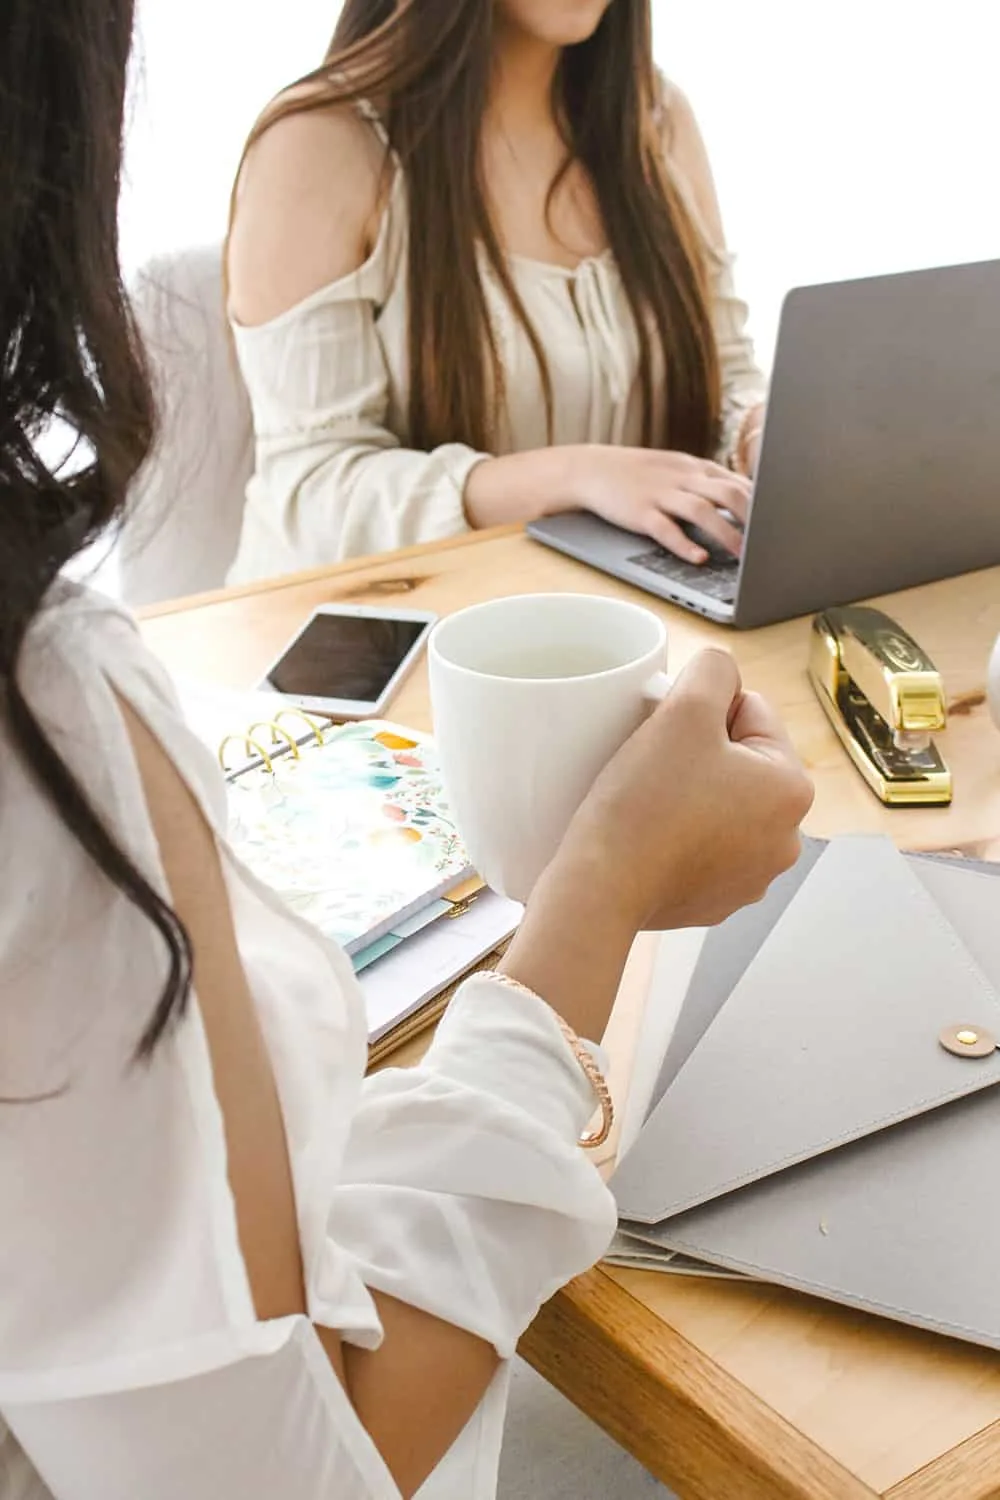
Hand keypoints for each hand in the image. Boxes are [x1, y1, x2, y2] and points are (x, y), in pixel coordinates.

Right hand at [541, 650, 812, 934]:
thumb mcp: (685, 710)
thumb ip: (715, 669)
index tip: (669, 735)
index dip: (703, 712)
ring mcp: (751, 876)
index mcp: (793, 790)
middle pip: (740, 761)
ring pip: (721, 803)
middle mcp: (785, 839)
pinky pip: (702, 845)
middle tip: (656, 766)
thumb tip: (722, 672)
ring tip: (651, 801)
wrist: (602, 888)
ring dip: (692, 794)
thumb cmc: (645, 804)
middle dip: (701, 754)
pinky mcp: (716, 899)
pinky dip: (679, 835)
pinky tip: (651, 834)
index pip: (751, 712)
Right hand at [571, 445, 752, 562]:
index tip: (780, 523)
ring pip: (701, 512)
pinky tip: (699, 558)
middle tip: (769, 542)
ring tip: (743, 556)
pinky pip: (666, 529)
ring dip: (726, 534)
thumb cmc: (640, 474)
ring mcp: (661, 494)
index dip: (763, 504)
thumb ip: (709, 483)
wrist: (591, 469)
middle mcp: (683, 478)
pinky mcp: (640, 513)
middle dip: (753, 519)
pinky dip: (684, 545)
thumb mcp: (678, 470)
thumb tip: (747, 500)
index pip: (739, 482)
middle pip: (728, 493)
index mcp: (696, 468)